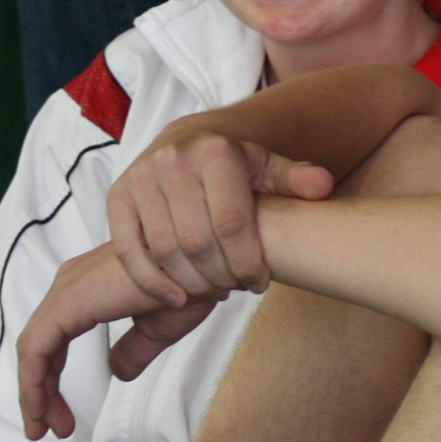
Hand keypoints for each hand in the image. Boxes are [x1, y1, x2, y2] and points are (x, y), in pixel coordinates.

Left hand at [17, 241, 222, 439]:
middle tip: (50, 428)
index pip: (55, 339)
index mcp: (89, 286)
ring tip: (45, 428)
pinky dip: (33, 383)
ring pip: (33, 350)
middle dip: (41, 391)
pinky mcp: (68, 302)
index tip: (62, 418)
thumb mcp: (158, 328)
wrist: (202, 261)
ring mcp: (67, 289)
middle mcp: (71, 282)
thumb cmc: (189, 285)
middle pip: (41, 345)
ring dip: (34, 393)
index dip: (52, 380)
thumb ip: (133, 350)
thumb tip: (116, 371)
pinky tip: (42, 410)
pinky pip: (35, 349)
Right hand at [103, 122, 336, 307]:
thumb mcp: (269, 167)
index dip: (248, 261)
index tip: (260, 281)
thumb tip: (323, 187)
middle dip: (221, 275)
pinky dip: (151, 283)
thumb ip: (296, 178)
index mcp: (215, 152)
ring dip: (190, 283)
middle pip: (198, 242)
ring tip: (213, 291)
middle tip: (237, 288)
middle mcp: (174, 160)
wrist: (187, 142)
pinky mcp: (117, 198)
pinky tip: (177, 298)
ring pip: (164, 250)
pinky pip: (129, 251)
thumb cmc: (235, 164)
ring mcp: (141, 178)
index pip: (232, 223)